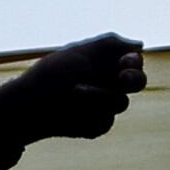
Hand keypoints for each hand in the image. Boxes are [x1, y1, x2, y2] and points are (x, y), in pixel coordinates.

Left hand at [0, 32, 146, 167]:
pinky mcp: (95, 125)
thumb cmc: (51, 75)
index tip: (126, 61)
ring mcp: (102, 106)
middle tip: (122, 80)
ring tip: (74, 96)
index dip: (134, 61)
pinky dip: (89, 116)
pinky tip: (72, 114)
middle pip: (137, 82)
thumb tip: (140, 45)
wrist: (29, 107)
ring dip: (98, 98)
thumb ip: (111, 44)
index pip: (132, 61)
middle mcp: (105, 83)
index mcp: (102, 63)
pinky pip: (106, 122)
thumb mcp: (79, 52)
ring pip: (120, 103)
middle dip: (133, 79)